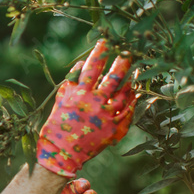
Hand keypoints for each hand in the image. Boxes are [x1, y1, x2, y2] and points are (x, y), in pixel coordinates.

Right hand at [37, 39, 136, 177]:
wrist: (61, 153)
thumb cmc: (57, 124)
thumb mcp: (60, 99)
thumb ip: (71, 80)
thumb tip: (82, 62)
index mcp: (80, 93)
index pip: (93, 67)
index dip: (100, 52)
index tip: (107, 40)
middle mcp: (95, 103)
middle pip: (114, 78)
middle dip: (122, 62)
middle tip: (129, 51)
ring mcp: (107, 116)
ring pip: (125, 94)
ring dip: (131, 80)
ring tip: (136, 70)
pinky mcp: (114, 129)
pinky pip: (128, 113)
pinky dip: (133, 102)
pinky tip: (136, 93)